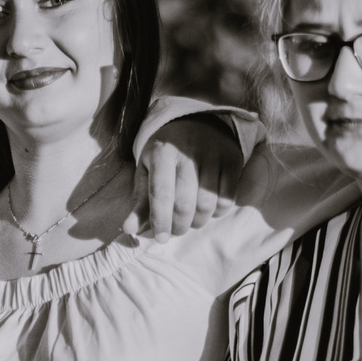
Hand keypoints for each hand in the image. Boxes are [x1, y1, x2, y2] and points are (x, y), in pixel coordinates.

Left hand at [131, 116, 240, 237]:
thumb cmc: (165, 154)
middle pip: (185, 204)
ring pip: (207, 205)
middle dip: (179, 226)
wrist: (195, 122)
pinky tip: (208, 208)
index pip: (161, 194)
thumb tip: (129, 229)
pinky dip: (217, 212)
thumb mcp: (147, 172)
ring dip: (198, 221)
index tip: (160, 238)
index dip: (160, 220)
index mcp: (162, 152)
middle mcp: (188, 152)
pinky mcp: (232, 160)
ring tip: (191, 219)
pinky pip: (227, 199)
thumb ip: (139, 202)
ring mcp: (213, 155)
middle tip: (175, 230)